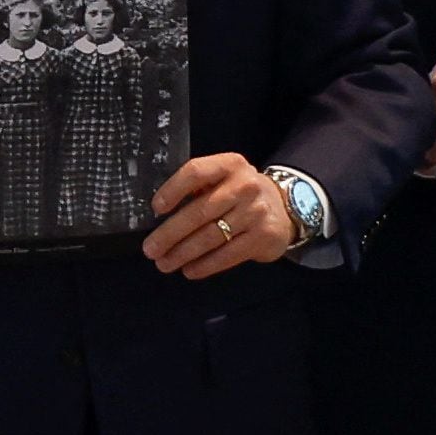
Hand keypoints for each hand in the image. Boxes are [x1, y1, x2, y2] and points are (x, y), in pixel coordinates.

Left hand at [144, 153, 294, 277]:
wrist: (285, 207)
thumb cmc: (239, 192)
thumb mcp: (223, 178)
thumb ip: (198, 187)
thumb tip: (160, 213)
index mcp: (229, 164)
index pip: (195, 172)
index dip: (173, 190)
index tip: (155, 209)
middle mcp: (244, 186)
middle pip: (199, 211)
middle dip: (170, 234)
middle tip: (150, 249)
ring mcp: (255, 212)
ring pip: (211, 236)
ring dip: (183, 253)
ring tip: (165, 263)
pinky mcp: (263, 237)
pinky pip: (228, 254)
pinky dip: (205, 265)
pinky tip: (190, 270)